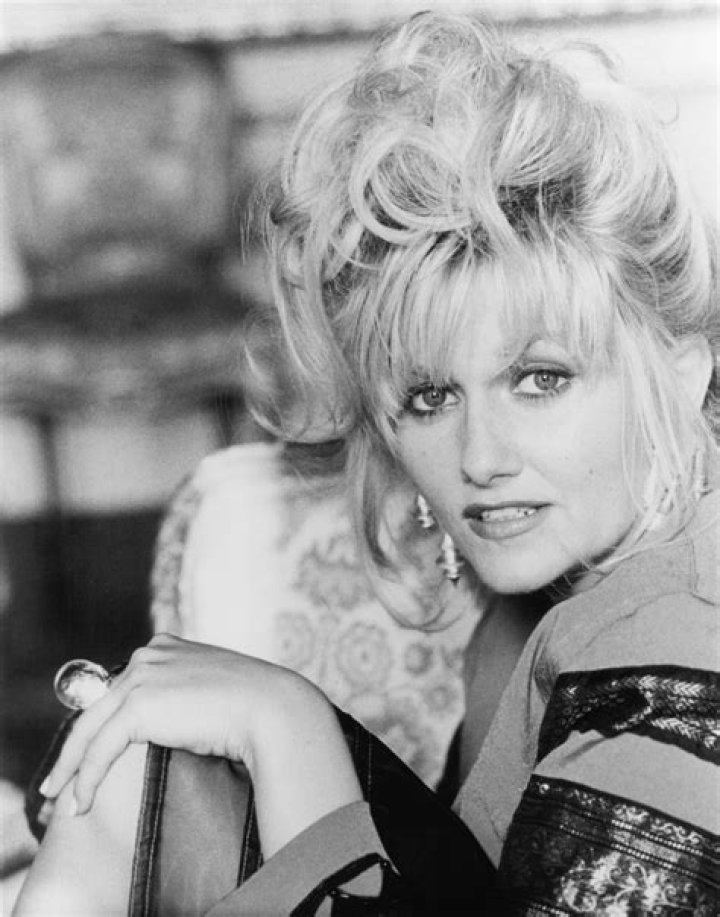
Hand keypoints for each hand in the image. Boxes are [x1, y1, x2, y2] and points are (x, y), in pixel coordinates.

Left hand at [40, 634, 299, 814]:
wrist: (272, 708)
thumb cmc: (253, 706)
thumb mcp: (210, 690)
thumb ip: (182, 696)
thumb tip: (168, 726)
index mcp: (166, 646)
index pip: (120, 687)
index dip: (102, 722)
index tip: (90, 751)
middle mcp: (149, 653)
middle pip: (97, 705)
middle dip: (76, 746)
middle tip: (60, 780)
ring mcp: (142, 675)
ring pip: (90, 728)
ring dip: (72, 767)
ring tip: (61, 798)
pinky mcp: (139, 705)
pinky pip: (100, 748)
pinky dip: (86, 778)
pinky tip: (81, 803)